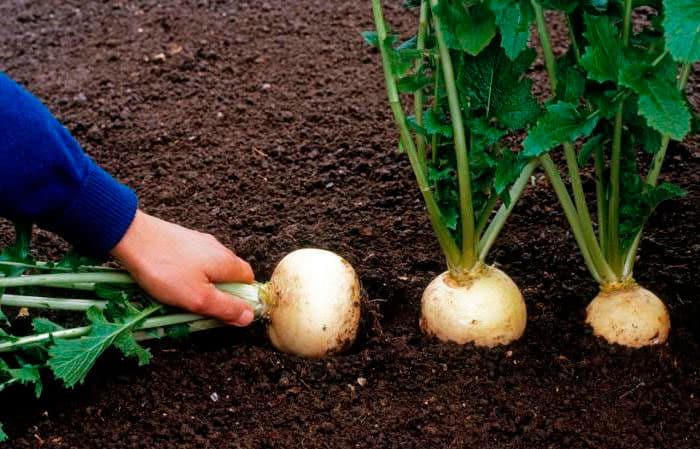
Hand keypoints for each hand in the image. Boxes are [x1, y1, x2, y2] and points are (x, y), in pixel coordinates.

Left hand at [111, 210, 254, 325]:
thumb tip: (249, 315)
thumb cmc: (166, 270)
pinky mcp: (181, 238)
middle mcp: (218, 248)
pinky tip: (171, 278)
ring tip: (182, 294)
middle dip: (221, 291)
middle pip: (230, 273)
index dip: (242, 297)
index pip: (249, 280)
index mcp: (227, 262)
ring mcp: (199, 241)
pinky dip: (188, 272)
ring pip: (210, 266)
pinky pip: (193, 259)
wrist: (132, 237)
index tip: (226, 311)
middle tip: (201, 306)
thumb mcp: (198, 298)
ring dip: (203, 282)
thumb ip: (226, 308)